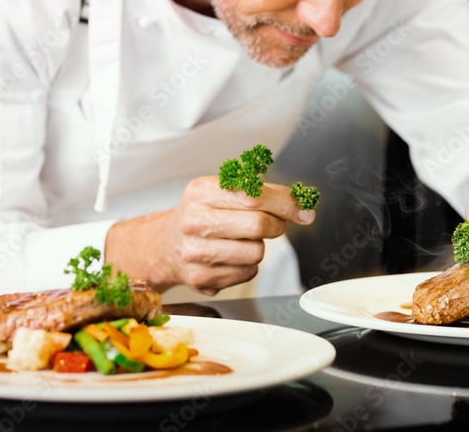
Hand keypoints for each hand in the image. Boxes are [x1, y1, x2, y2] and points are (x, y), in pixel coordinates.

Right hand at [105, 176, 313, 294]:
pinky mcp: (201, 279)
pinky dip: (247, 265)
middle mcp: (194, 221)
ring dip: (258, 247)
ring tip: (241, 240)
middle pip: (258, 225)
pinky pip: (248, 273)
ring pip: (256, 253)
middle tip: (272, 224)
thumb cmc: (202, 214)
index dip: (285, 204)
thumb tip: (303, 207)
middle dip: (275, 225)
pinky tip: (230, 256)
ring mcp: (195, 253)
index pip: (254, 195)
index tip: (302, 211)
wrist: (166, 245)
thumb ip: (263, 193)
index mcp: (200, 192)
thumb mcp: (223, 191)